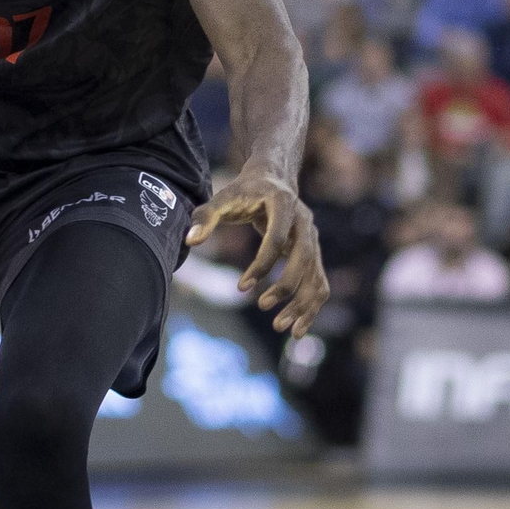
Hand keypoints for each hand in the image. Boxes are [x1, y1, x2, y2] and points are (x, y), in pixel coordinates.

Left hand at [186, 167, 328, 337]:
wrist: (273, 180)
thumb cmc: (244, 192)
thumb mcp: (223, 198)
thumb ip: (205, 217)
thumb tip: (190, 241)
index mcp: (285, 205)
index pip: (277, 240)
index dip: (260, 266)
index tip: (240, 288)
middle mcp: (305, 222)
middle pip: (304, 260)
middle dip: (285, 288)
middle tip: (261, 307)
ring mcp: (313, 239)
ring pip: (315, 276)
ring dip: (302, 305)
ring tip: (281, 328)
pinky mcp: (314, 253)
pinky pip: (319, 283)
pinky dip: (311, 306)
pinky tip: (297, 328)